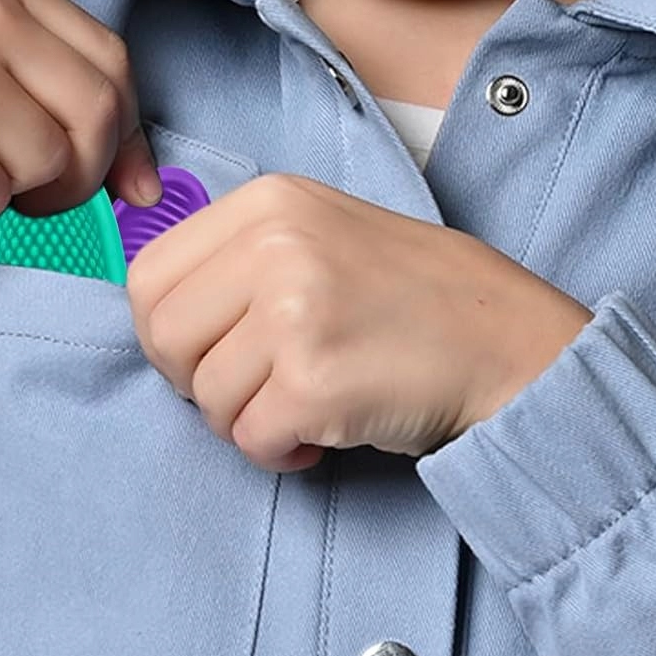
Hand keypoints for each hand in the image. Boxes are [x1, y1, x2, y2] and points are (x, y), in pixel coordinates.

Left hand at [124, 173, 593, 472]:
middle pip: (162, 337)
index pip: (147, 275)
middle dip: (195, 381)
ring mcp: (295, 312)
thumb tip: (153, 310)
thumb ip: (237, 256)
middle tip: (250, 390)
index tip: (204, 351)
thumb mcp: (318, 233)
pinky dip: (279, 452)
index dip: (164, 329)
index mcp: (267, 203)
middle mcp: (275, 246)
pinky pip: (250, 438)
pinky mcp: (316, 382)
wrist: (508, 343)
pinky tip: (322, 433)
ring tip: (303, 406)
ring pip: (204, 396)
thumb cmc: (408, 296)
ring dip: (245, 420)